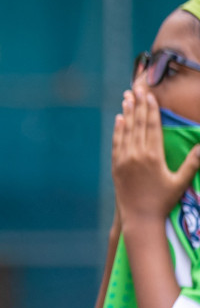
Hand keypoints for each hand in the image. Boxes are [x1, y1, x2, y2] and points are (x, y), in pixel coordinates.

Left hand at [113, 84, 199, 228]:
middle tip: (137, 88)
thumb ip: (193, 162)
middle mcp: (136, 155)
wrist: (139, 219)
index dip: (150, 109)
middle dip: (138, 105)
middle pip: (137, 124)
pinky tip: (119, 120)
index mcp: (153, 156)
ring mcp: (123, 161)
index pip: (152, 126)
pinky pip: (116, 144)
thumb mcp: (181, 181)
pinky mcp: (116, 167)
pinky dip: (118, 130)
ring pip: (125, 131)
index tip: (149, 95)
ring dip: (126, 113)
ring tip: (127, 98)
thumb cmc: (163, 201)